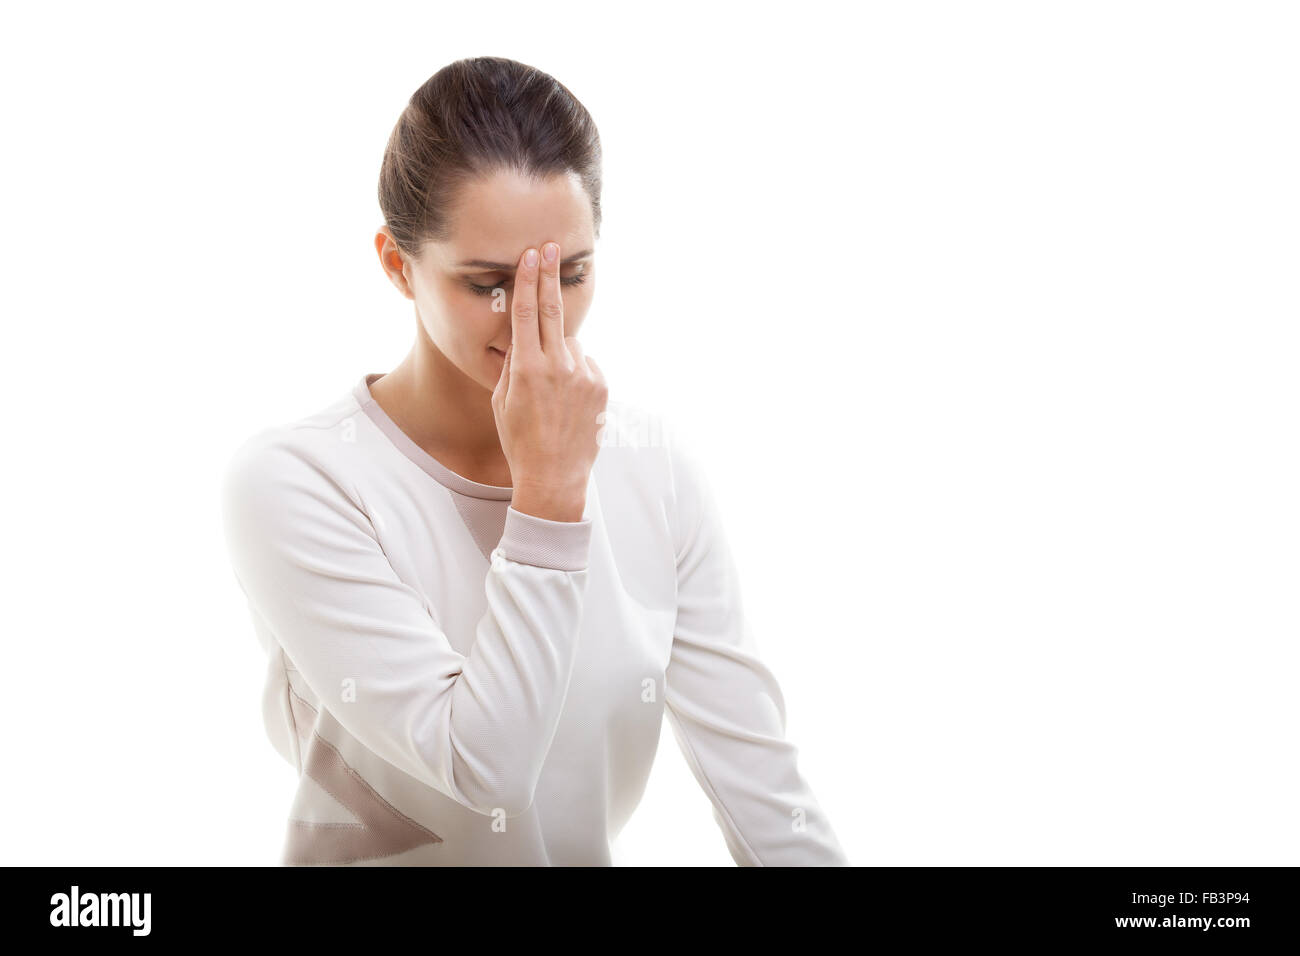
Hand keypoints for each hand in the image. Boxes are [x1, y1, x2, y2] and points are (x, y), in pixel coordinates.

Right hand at [491, 241, 607, 521]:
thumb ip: (513, 364)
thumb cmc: (520, 440)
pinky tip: (567, 401)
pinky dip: (576, 373)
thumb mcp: (503, 400)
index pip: (524, 312)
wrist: (555, 476)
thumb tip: (522, 338)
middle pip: (552, 309)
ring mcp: (583, 375)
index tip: (530, 255)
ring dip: (559, 354)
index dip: (527, 280)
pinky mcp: (601, 386)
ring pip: (569, 344)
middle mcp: (558, 366)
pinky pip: (586, 366)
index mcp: (526, 368)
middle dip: (549, 276)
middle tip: (551, 247)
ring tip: (552, 393)